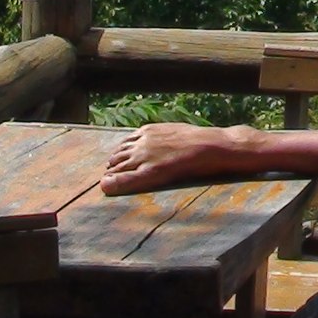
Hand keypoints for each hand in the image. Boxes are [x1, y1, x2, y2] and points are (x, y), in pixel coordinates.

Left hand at [101, 123, 244, 194]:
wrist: (210, 145)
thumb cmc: (198, 139)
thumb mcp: (175, 131)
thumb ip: (161, 136)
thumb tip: (159, 144)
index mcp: (148, 131)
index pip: (124, 143)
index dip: (119, 154)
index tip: (116, 162)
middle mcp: (142, 143)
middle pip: (118, 155)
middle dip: (112, 164)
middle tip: (110, 173)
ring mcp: (144, 156)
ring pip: (118, 166)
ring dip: (111, 173)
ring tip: (107, 181)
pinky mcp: (149, 171)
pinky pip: (125, 178)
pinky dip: (114, 182)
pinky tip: (107, 186)